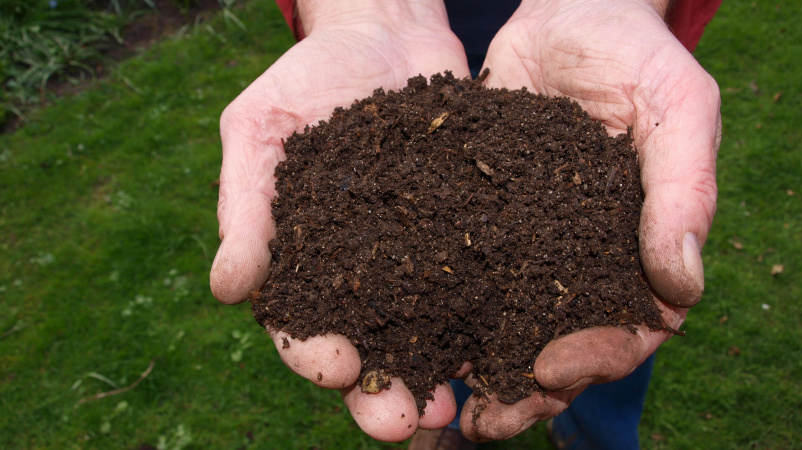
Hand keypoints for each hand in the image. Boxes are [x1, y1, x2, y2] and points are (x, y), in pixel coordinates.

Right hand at [209, 0, 470, 440]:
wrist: (385, 34)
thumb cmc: (308, 79)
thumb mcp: (259, 129)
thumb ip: (245, 206)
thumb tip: (227, 290)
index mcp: (304, 261)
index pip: (301, 324)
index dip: (314, 353)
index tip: (335, 367)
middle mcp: (363, 274)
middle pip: (370, 348)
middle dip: (382, 392)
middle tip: (401, 422)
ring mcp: (419, 258)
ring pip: (428, 333)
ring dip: (438, 375)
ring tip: (455, 408)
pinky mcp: (468, 235)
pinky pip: (481, 283)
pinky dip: (491, 319)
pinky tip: (508, 344)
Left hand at [458, 0, 719, 440]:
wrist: (566, 11)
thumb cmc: (634, 53)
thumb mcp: (676, 107)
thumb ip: (684, 190)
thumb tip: (683, 287)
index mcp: (638, 249)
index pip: (630, 328)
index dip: (596, 358)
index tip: (550, 369)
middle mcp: (581, 259)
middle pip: (560, 345)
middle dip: (526, 388)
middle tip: (484, 420)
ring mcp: (528, 244)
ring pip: (504, 324)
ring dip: (474, 367)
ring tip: (437, 401)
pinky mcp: (477, 220)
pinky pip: (457, 275)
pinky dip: (435, 311)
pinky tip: (402, 336)